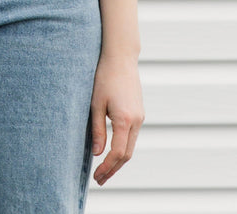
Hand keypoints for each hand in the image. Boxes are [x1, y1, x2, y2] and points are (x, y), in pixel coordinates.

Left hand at [90, 54, 143, 184]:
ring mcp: (140, 116)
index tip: (96, 177)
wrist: (121, 57)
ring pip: (131, 146)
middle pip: (127, 154)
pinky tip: (112, 150)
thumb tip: (98, 154)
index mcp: (125, 120)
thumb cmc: (105, 77)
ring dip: (118, 160)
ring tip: (104, 169)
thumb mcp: (96, 103)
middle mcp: (136, 121)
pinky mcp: (139, 112)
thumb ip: (98, 129)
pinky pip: (132, 135)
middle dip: (113, 169)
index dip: (107, 168)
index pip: (118, 153)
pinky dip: (123, 147)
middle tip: (99, 180)